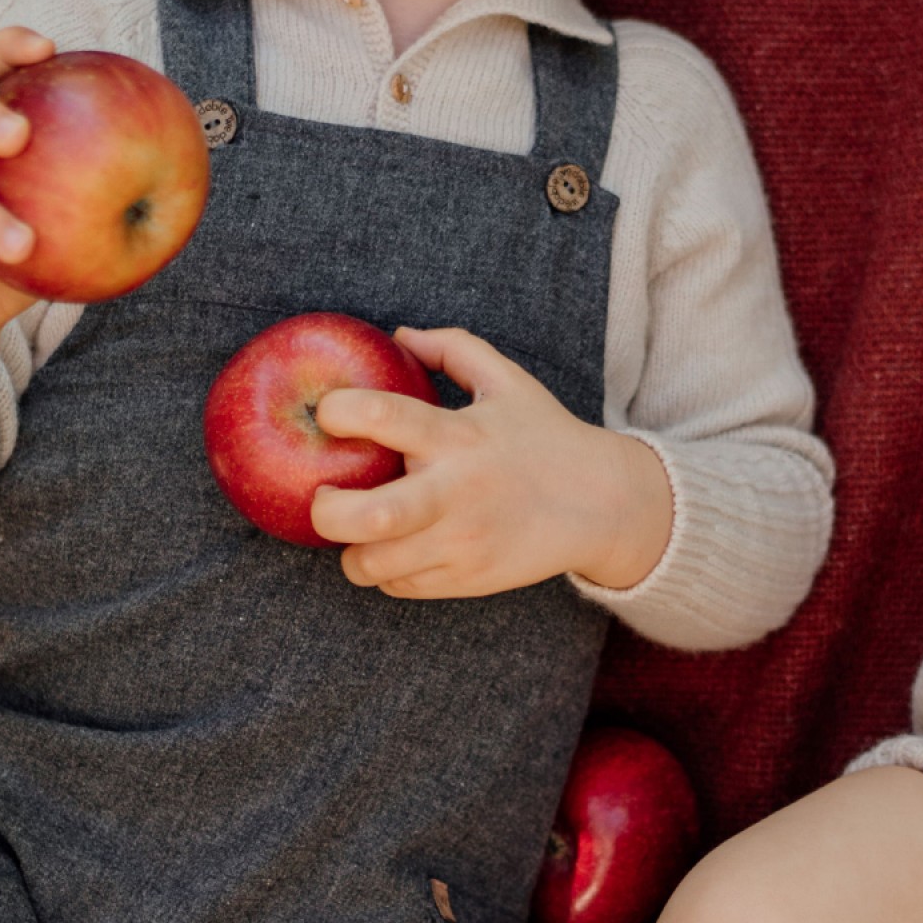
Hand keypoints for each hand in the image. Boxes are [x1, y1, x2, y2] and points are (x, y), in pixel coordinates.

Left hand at [309, 327, 672, 596]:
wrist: (602, 505)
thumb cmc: (545, 436)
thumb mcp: (507, 380)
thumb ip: (452, 349)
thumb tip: (397, 336)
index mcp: (459, 435)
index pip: (381, 417)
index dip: (338, 413)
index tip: (327, 415)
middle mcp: (455, 492)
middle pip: (367, 516)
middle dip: (324, 510)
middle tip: (321, 497)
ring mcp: (460, 542)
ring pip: (373, 564)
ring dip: (350, 549)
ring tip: (356, 529)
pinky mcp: (466, 579)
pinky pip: (398, 586)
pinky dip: (384, 571)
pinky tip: (394, 549)